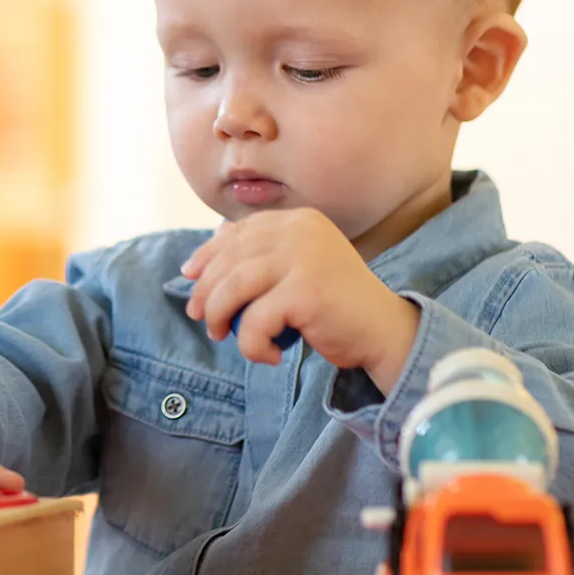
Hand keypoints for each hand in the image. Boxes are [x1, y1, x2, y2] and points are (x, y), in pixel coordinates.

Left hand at [181, 208, 419, 389]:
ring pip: (233, 287)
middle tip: (199, 316)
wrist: (384, 331)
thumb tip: (199, 261)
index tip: (189, 276)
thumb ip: (261, 256)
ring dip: (219, 315)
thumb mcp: (298, 267)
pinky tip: (269, 354)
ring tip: (223, 335)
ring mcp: (303, 259)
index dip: (207, 254)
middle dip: (206, 290)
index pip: (237, 232)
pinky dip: (252, 345)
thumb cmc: (335, 304)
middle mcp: (300, 231)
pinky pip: (254, 321)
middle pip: (230, 258)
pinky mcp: (305, 292)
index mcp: (298, 220)